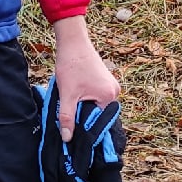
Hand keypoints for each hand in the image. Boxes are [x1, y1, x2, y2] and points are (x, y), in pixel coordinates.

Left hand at [52, 15, 120, 140]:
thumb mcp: (66, 95)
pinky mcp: (105, 80)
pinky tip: (76, 96)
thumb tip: (67, 138)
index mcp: (109, 96)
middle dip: (84, 117)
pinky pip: (97, 96)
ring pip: (96, 105)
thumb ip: (67, 118)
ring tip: (71, 104)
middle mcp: (114, 91)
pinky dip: (86, 99)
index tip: (74, 133)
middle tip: (69, 119)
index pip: (99, 122)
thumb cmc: (70, 65)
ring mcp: (111, 85)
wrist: (72, 42)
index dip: (85, 128)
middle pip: (99, 113)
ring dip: (84, 107)